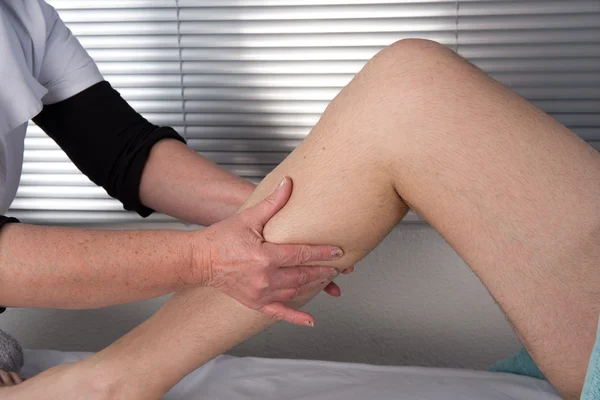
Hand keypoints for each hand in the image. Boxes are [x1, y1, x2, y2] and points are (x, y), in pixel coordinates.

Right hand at [195, 177, 345, 325]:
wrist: (199, 259)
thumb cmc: (221, 238)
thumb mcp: (248, 218)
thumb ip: (272, 203)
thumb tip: (288, 183)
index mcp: (264, 256)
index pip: (301, 254)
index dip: (322, 253)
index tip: (338, 252)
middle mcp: (264, 278)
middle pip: (303, 275)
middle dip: (323, 271)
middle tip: (338, 267)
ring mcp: (260, 293)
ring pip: (296, 291)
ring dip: (313, 285)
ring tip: (326, 278)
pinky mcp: (255, 303)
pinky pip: (279, 313)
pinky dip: (296, 317)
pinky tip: (310, 321)